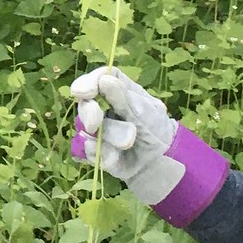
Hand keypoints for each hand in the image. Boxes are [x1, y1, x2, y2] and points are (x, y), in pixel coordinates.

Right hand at [68, 67, 229, 226]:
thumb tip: (104, 80)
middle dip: (90, 113)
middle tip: (95, 124)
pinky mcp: (92, 150)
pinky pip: (84, 150)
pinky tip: (114, 158)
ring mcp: (95, 129)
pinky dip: (99, 154)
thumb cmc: (156, 131)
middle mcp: (103, 107)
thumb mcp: (145, 111)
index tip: (82, 92)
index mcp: (118, 90)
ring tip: (128, 144)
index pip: (99, 78)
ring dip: (107, 137)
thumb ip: (123, 98)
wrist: (160, 165)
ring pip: (85, 129)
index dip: (88, 82)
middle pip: (85, 103)